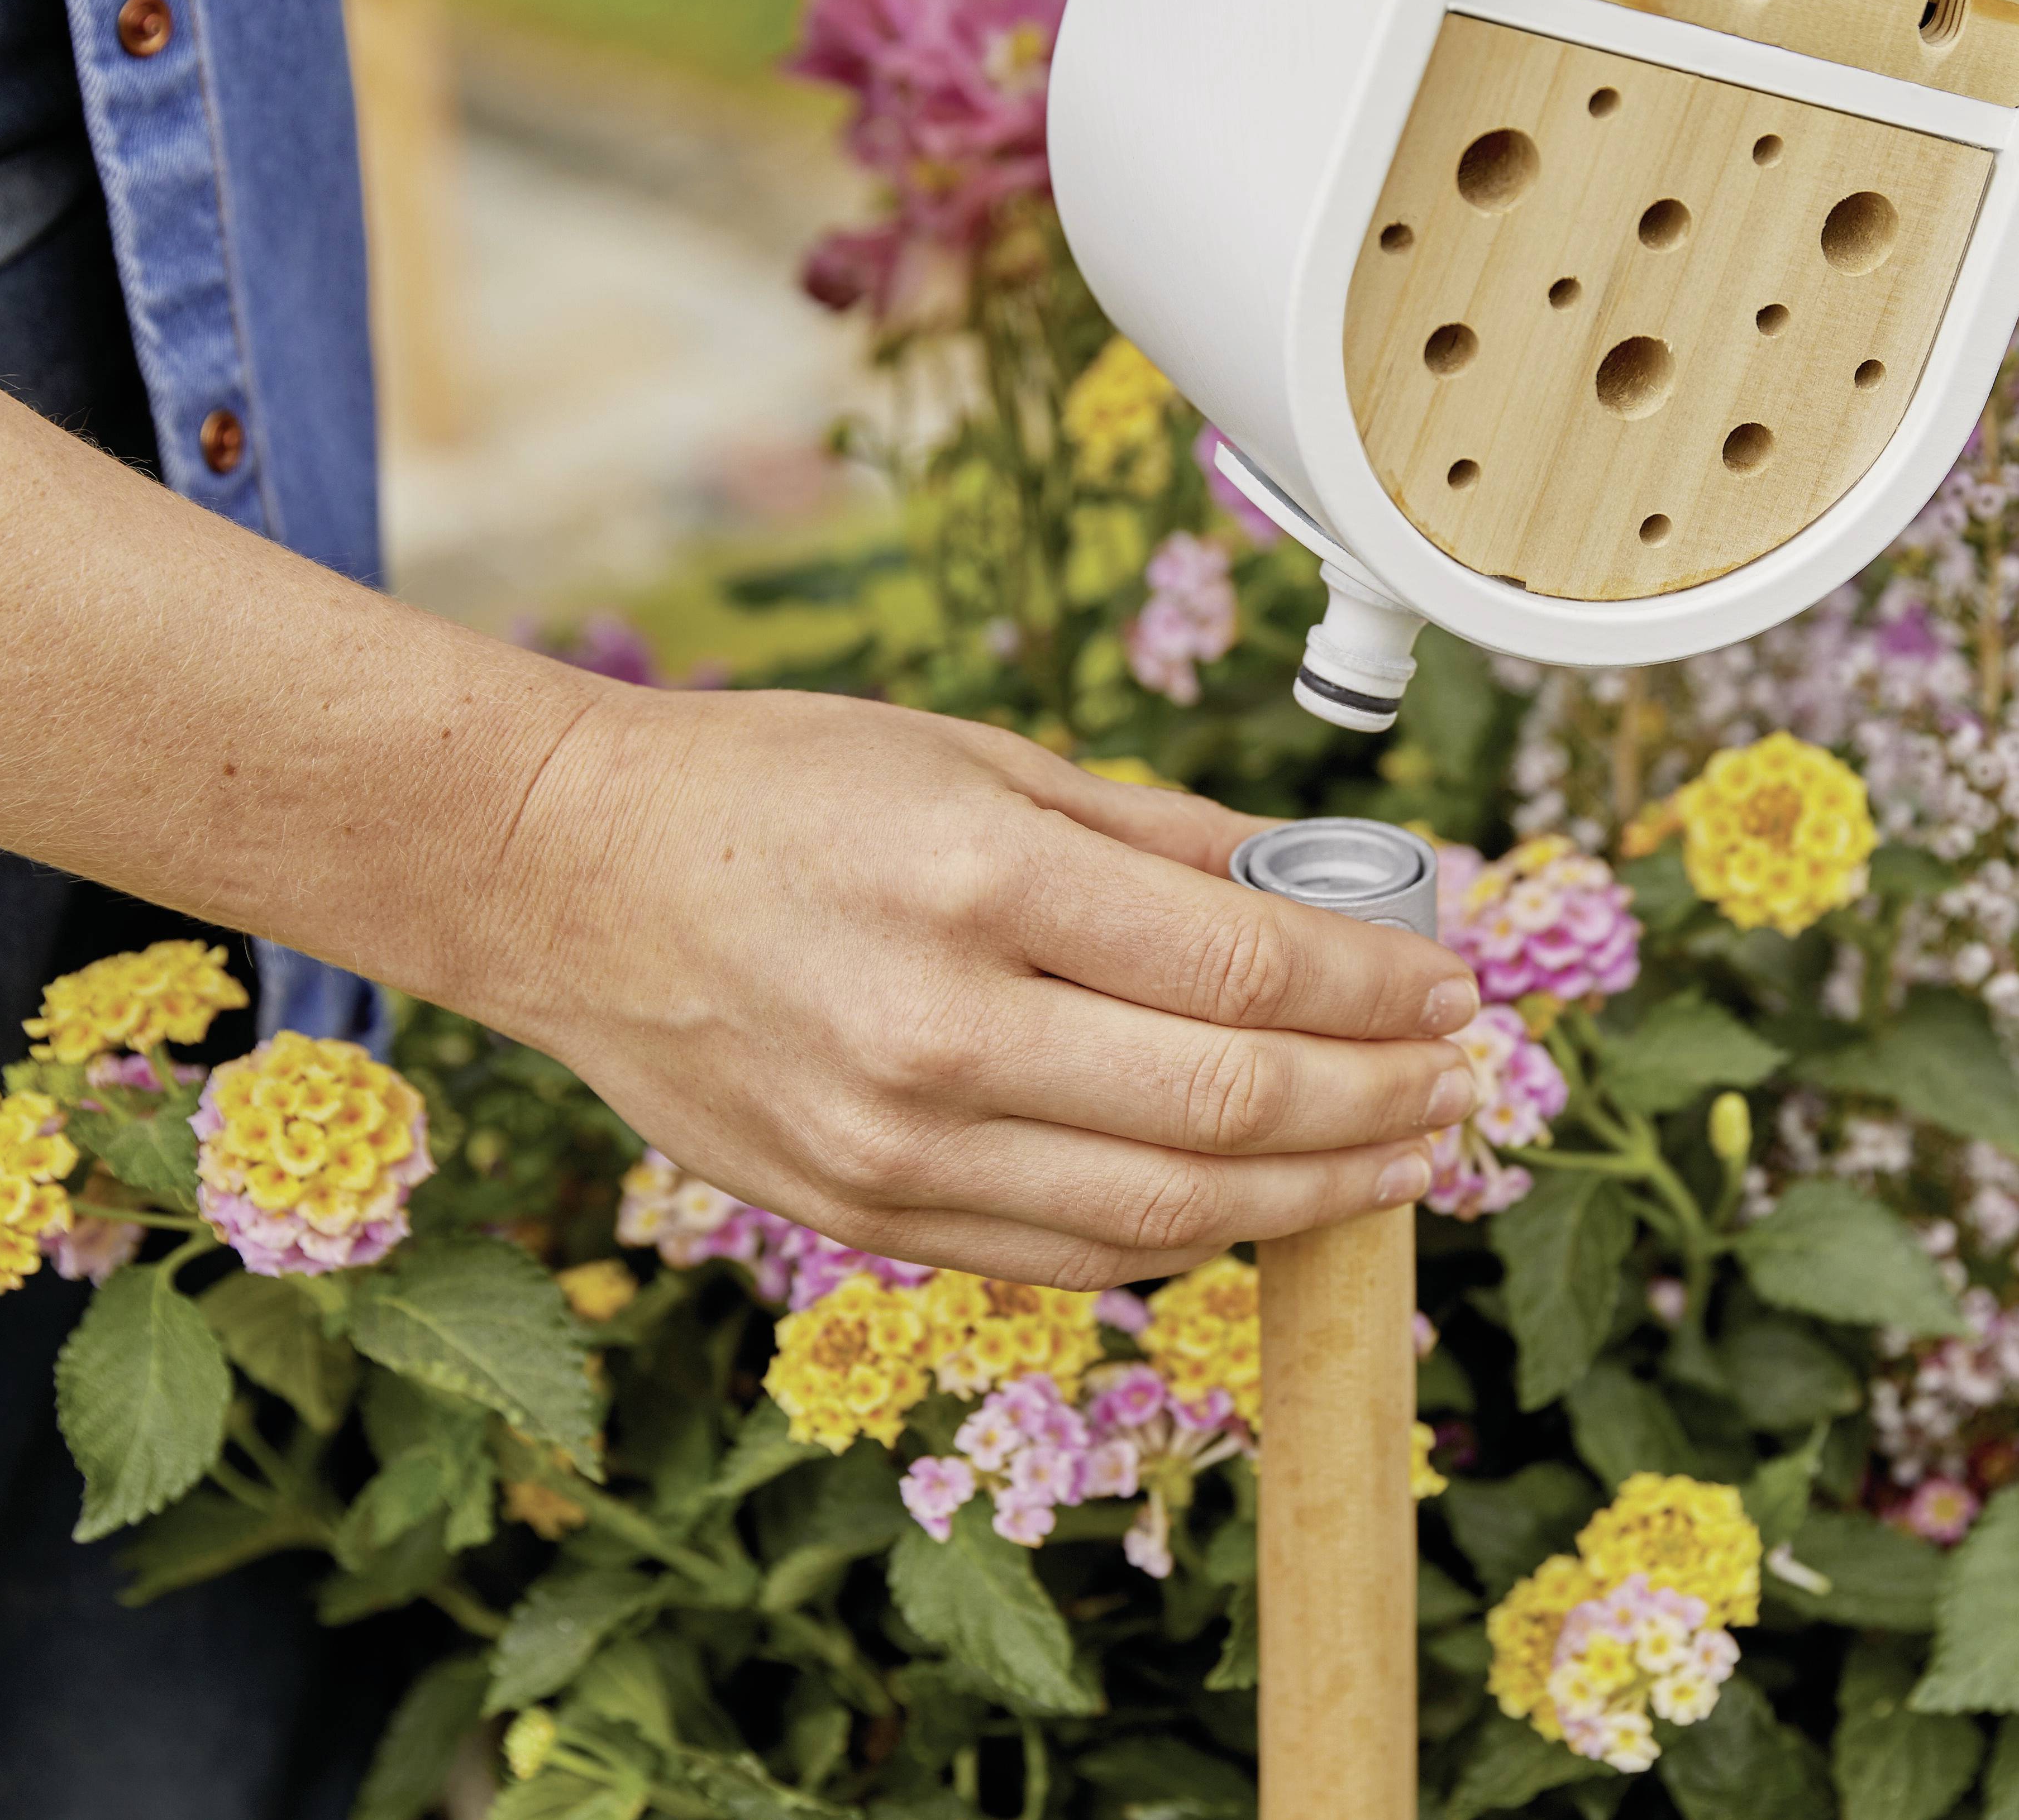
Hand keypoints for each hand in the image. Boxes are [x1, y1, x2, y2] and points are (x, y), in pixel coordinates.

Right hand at [475, 687, 1478, 1289]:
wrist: (564, 878)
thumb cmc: (776, 790)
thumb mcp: (979, 761)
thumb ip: (1160, 841)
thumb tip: (1323, 888)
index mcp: (981, 885)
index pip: (1245, 971)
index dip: (1375, 989)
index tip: (1449, 986)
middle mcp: (941, 1032)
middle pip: (1230, 1103)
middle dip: (1376, 1100)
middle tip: (1454, 1081)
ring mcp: (896, 1147)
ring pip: (1166, 1210)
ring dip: (1312, 1189)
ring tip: (1397, 1154)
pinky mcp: (861, 1217)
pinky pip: (1068, 1256)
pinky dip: (1186, 1236)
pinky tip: (1256, 1195)